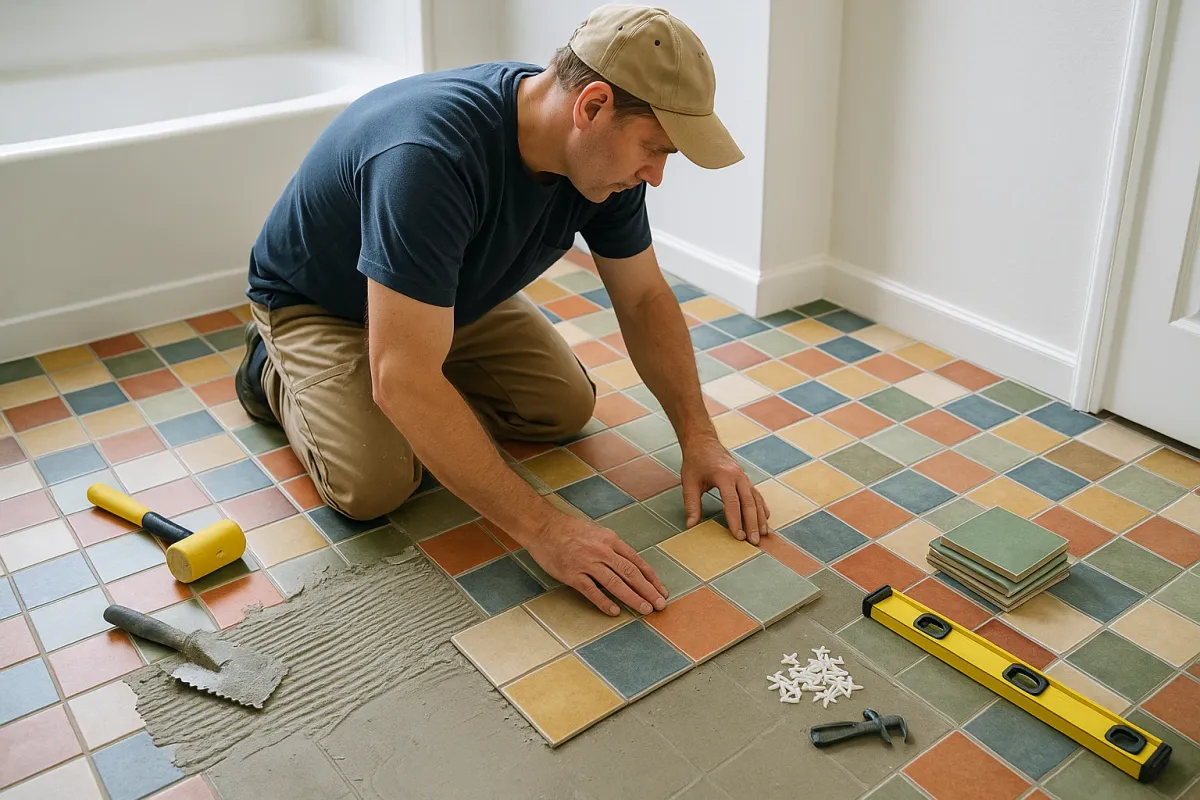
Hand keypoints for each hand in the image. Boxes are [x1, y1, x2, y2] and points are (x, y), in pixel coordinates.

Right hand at [523, 513, 668, 615]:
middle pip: (631, 573)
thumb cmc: (570, 529)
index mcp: (611, 540)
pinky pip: (591, 591)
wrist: (543, 527)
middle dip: (648, 590)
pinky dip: (604, 602)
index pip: (637, 562)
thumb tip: (628, 564)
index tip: (662, 590)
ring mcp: (587, 563)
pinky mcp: (572, 574)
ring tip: (645, 609)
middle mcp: (602, 551)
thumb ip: (612, 547)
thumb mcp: (597, 532)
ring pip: (615, 583)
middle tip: (660, 604)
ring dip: (633, 597)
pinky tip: (615, 611)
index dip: (652, 578)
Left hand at [680, 432, 770, 543]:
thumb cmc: (695, 461)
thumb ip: (691, 504)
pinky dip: (761, 507)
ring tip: (762, 534)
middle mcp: (738, 476)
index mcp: (724, 476)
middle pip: (748, 503)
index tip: (738, 536)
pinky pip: (756, 494)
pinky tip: (765, 519)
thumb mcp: (689, 482)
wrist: (703, 441)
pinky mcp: (745, 478)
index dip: (735, 520)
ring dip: (760, 518)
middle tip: (753, 541)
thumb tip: (690, 525)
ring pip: (755, 499)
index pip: (732, 502)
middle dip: (752, 523)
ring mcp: (744, 477)